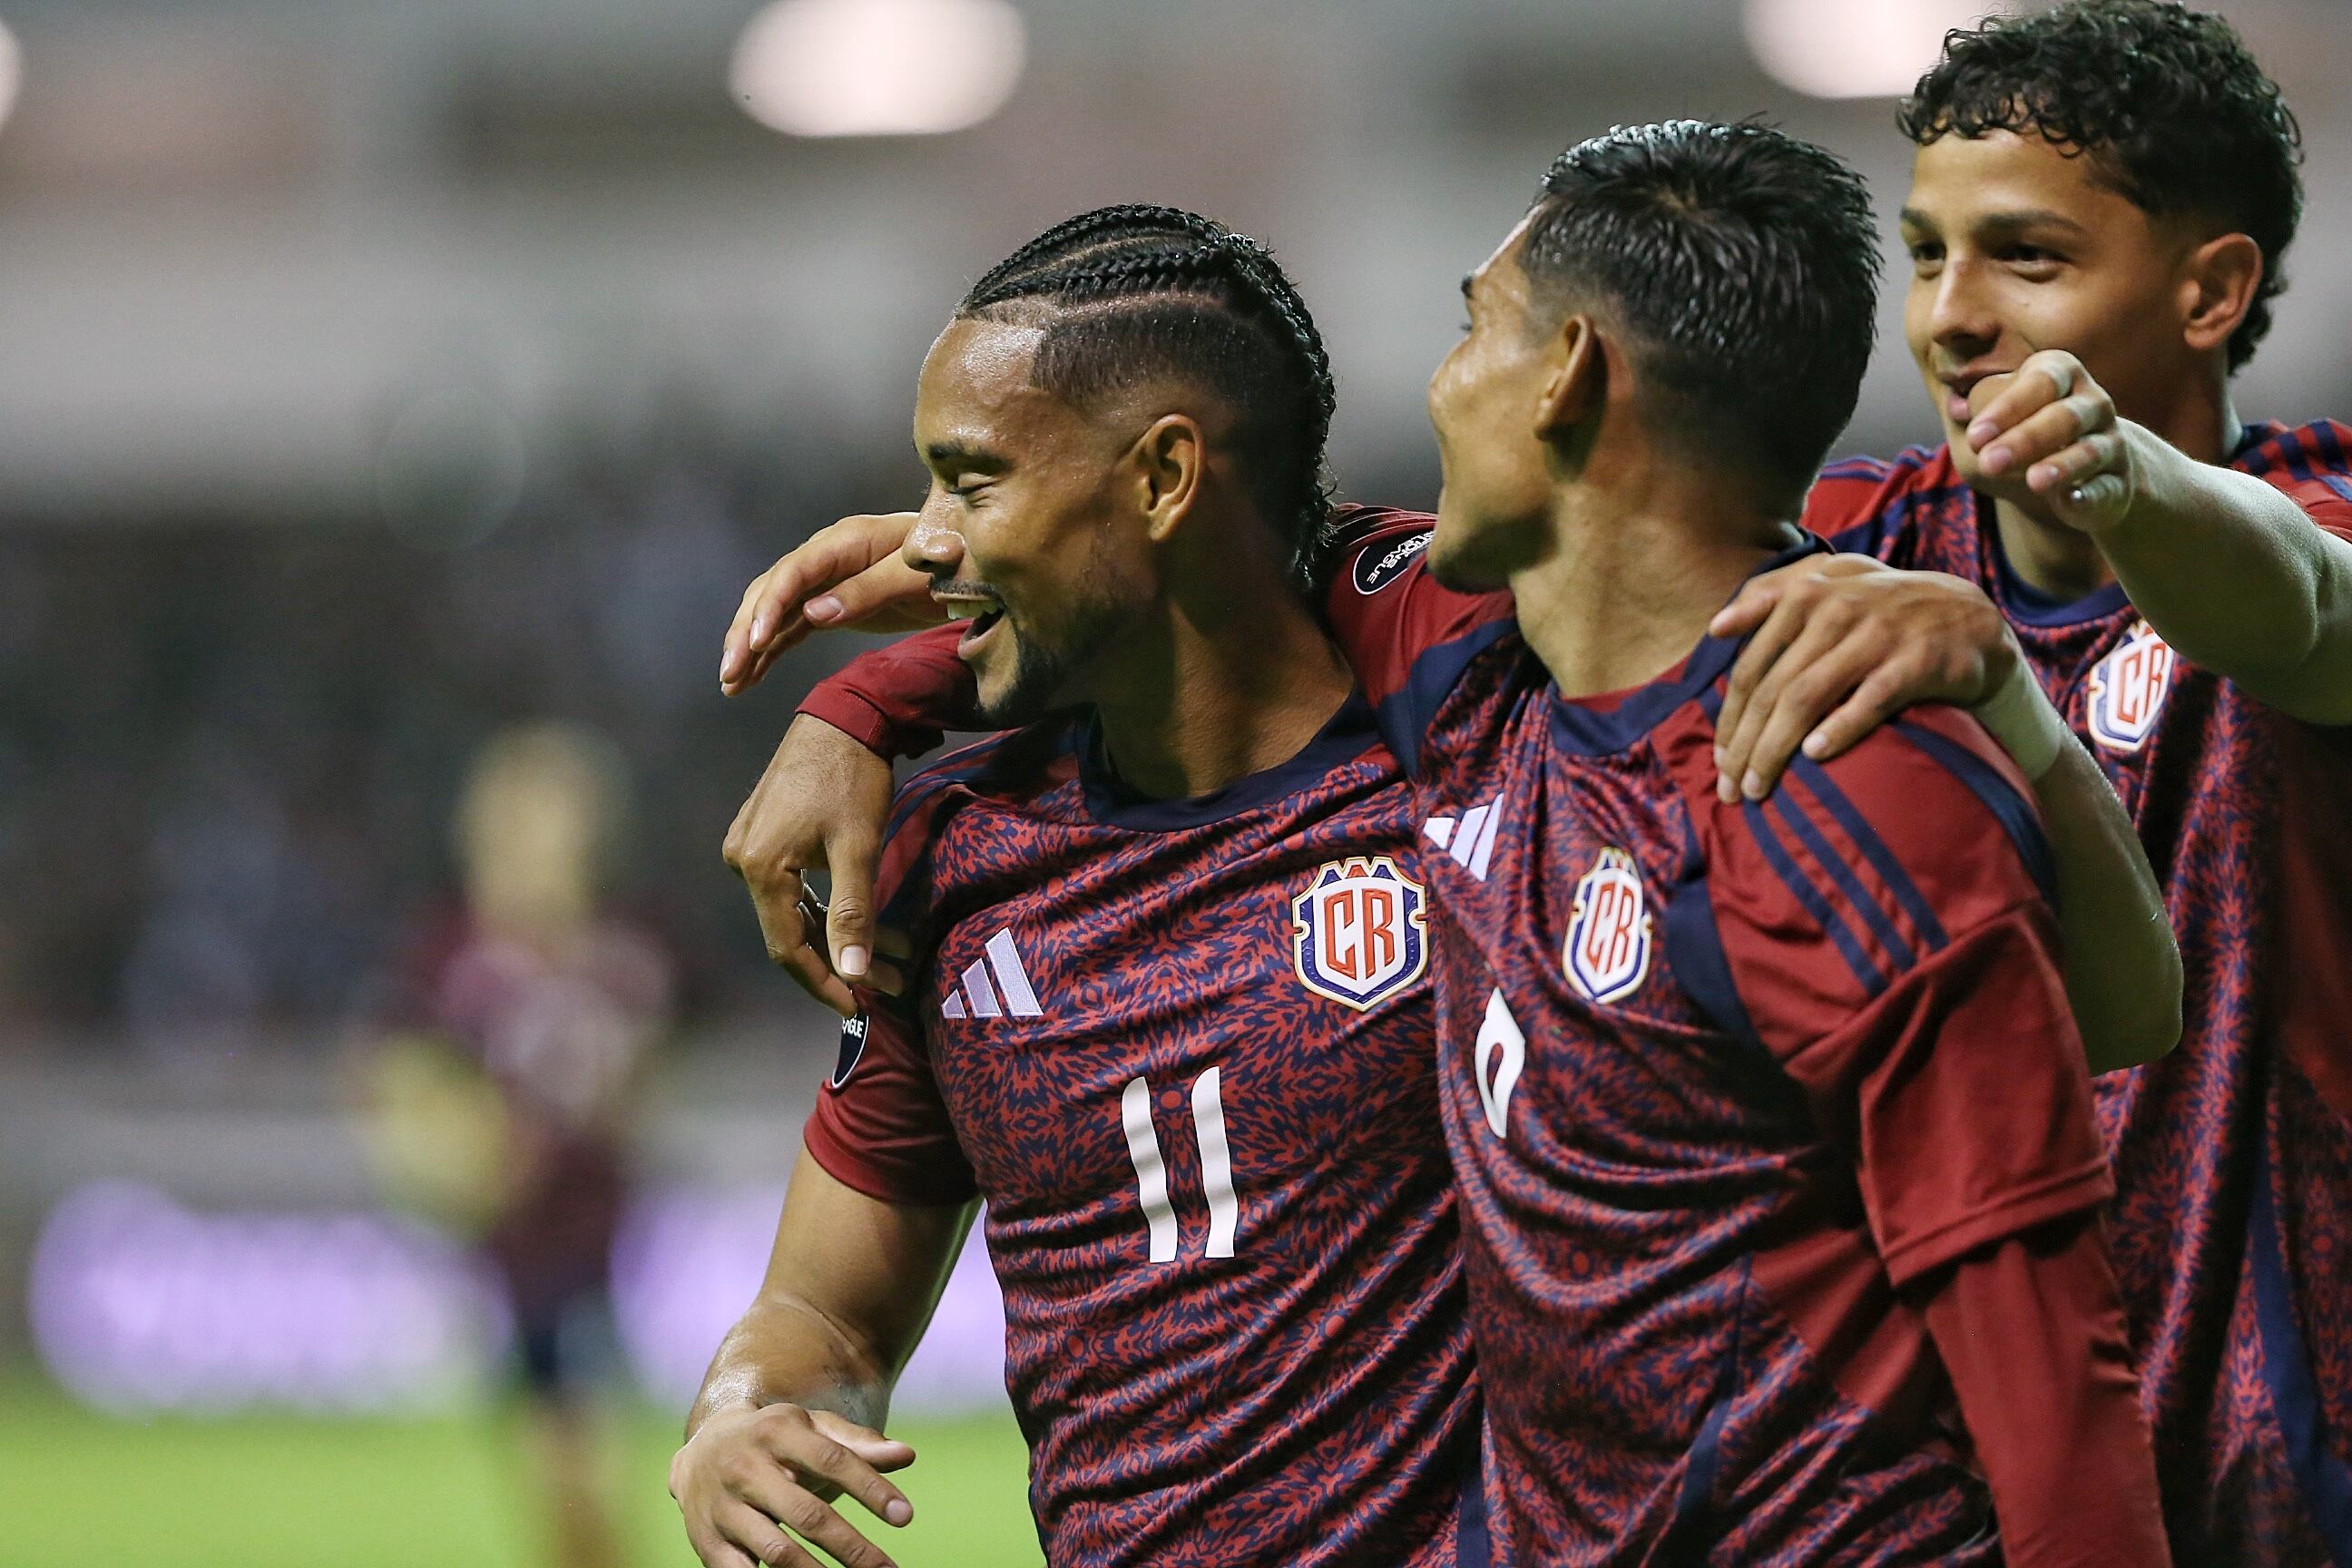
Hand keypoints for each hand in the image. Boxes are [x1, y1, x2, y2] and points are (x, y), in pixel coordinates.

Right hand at [671, 1401, 916, 1567]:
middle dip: (852, 1547)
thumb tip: (907, 1456)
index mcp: (777, 1431)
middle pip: (807, 1515)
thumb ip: (857, 1444)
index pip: (832, 1460)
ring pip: (776, 1550)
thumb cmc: (775, 1441)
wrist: (702, 1450)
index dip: (870, 1489)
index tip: (905, 1516)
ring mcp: (723, 1507)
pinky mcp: (707, 1541)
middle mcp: (746, 1468)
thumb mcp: (811, 1430)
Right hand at [721, 513, 941, 695]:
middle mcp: (827, 557)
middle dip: (747, 632)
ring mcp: (826, 580)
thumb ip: (868, 591)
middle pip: (773, 591)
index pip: (794, 572)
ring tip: (730, 684)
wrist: (970, 561)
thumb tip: (814, 614)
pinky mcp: (832, 603)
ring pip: (775, 612)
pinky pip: (792, 627)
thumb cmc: (950, 560)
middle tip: (729, 673)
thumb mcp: (915, 576)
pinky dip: (770, 652)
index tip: (755, 642)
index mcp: (845, 541)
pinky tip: (750, 679)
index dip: (770, 606)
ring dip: (750, 647)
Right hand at [725, 715, 907, 1015]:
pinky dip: (824, 910)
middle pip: (788, 932)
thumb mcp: (860, 847)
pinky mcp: (763, 835)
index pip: (787, 947)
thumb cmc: (853, 778)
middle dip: (838, 963)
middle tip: (886, 986)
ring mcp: (749, 846)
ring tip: (886, 962)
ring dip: (835, 938)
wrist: (843, 715)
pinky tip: (859, 926)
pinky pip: (791, 888)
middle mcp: (742, 860)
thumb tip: (854, 975)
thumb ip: (853, 913)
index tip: (858, 1008)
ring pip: (792, 912)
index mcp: (759, 867)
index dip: (822, 983)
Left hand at [1709, 555, 2017, 800]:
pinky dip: (1839, 728)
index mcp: (1806, 595)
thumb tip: (1716, 628)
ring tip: (1759, 786)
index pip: (1750, 668)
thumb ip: (1770, 599)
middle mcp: (1836, 610)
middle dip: (1745, 745)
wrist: (1968, 617)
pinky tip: (1814, 757)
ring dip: (1776, 748)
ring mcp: (1876, 635)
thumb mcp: (1828, 585)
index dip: (1728, 719)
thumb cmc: (1882, 610)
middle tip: (1731, 789)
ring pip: (1807, 697)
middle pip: (1772, 690)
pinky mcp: (1914, 661)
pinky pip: (1868, 700)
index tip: (1719, 761)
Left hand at [1963, 350, 2144, 533]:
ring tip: (2034, 480)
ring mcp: (2109, 442)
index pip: (2040, 382)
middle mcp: (2092, 404)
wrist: (2083, 468)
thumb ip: (1977, 409)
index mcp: (2060, 375)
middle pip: (2065, 417)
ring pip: (2090, 451)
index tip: (1975, 438)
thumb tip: (1957, 409)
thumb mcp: (1997, 416)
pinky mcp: (2117, 483)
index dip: (2009, 407)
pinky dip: (2089, 495)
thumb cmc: (2025, 433)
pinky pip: (2106, 488)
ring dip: (2062, 466)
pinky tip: (2069, 502)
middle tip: (1989, 462)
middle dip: (2026, 439)